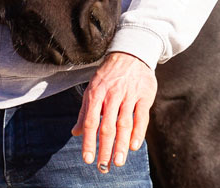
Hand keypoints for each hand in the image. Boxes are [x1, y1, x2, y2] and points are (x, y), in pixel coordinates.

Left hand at [71, 51, 157, 172]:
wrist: (130, 53)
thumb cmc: (109, 75)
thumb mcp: (93, 88)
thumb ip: (85, 111)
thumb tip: (75, 133)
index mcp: (96, 93)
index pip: (90, 121)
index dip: (88, 141)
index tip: (87, 159)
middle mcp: (111, 95)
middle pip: (107, 126)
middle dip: (104, 148)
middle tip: (103, 167)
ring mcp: (128, 95)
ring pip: (124, 124)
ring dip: (121, 145)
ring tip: (118, 162)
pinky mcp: (144, 95)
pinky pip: (141, 116)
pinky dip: (138, 132)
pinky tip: (134, 146)